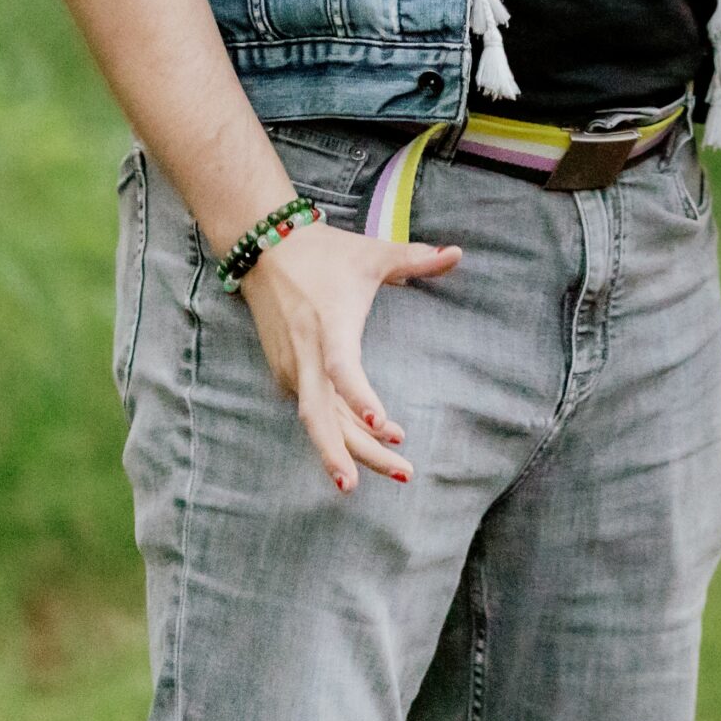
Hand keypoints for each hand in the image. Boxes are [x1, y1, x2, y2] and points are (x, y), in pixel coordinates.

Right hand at [238, 215, 461, 493]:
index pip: (341, 368)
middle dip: (360, 452)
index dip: (359, 397)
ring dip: (356, 448)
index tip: (383, 424)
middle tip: (404, 473)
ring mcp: (292, 368)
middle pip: (323, 418)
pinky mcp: (285, 372)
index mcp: (329, 324)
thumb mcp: (370, 254)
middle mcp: (306, 354)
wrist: (262, 247)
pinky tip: (373, 439)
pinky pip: (315, 411)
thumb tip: (458, 253)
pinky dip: (341, 430)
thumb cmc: (324, 252)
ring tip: (401, 468)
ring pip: (321, 422)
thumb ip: (415, 258)